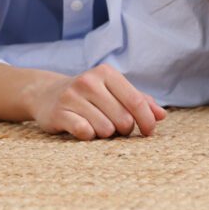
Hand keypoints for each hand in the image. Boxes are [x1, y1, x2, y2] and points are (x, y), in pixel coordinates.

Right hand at [26, 64, 166, 140]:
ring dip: (107, 134)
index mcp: (106, 73)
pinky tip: (86, 131)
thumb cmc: (90, 95)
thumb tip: (162, 116)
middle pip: (122, 117)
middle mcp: (88, 81)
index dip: (146, 119)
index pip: (135, 100)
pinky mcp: (58, 113)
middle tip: (118, 129)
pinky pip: (84, 132)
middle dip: (125, 130)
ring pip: (105, 128)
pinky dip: (90, 136)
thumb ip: (139, 101)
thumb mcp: (114, 92)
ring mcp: (71, 96)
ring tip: (100, 127)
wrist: (46, 94)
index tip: (149, 132)